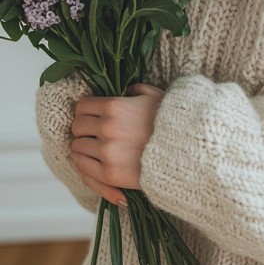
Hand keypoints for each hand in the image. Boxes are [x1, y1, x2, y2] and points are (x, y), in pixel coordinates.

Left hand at [70, 83, 163, 205]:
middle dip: (83, 129)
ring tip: (94, 147)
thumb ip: (136, 90)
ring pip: (77, 147)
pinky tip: (93, 161)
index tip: (90, 116)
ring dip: (84, 146)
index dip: (84, 111)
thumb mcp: (155, 95)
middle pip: (77, 127)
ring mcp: (107, 152)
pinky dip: (84, 163)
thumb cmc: (172, 121)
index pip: (82, 106)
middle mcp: (107, 128)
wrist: (186, 152)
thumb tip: (126, 91)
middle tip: (91, 133)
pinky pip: (83, 167)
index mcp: (115, 106)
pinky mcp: (110, 173)